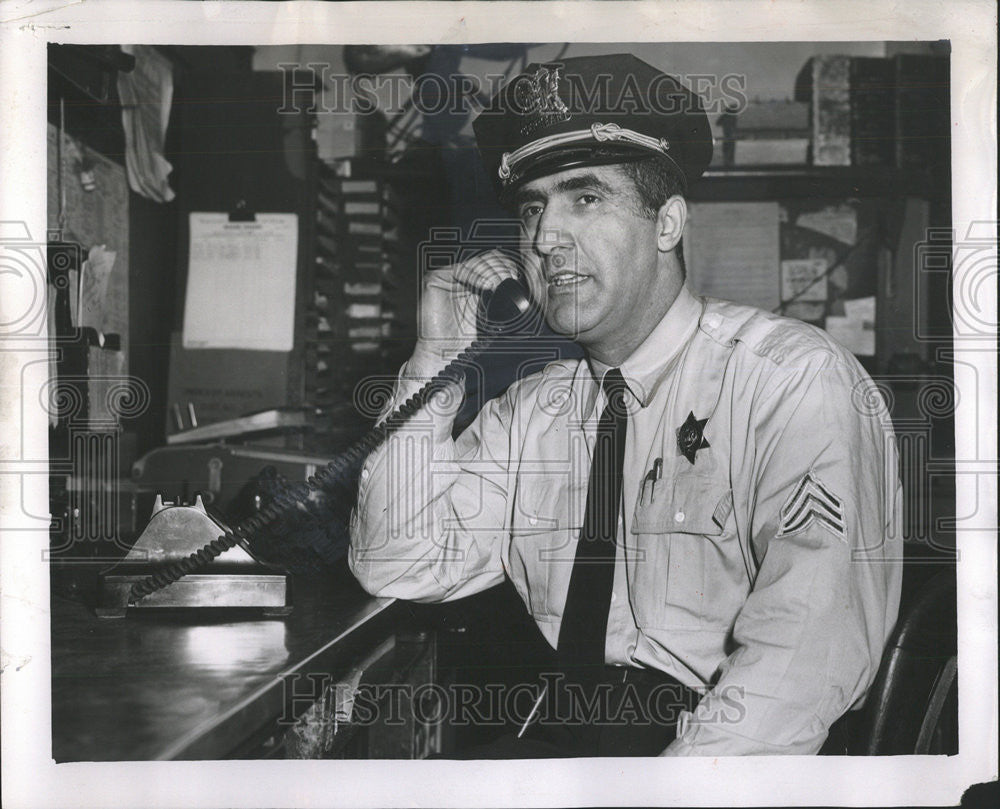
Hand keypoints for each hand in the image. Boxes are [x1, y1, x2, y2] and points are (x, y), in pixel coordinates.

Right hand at [411, 249, 523, 369]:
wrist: (442, 354)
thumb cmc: (462, 340)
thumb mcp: (488, 317)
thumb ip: (498, 300)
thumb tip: (519, 287)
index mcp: (471, 284)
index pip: (490, 264)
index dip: (503, 265)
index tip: (515, 275)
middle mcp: (458, 278)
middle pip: (483, 260)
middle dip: (498, 266)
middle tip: (509, 277)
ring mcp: (446, 278)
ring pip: (473, 263)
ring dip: (490, 271)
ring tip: (500, 282)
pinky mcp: (434, 280)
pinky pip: (458, 271)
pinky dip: (475, 275)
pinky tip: (487, 285)